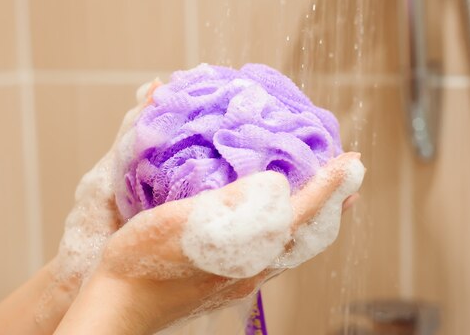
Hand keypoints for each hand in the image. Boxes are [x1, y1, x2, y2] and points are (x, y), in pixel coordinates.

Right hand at [54, 152, 362, 333]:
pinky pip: (274, 254)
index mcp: (245, 251)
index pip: (301, 214)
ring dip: (312, 218)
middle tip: (348, 180)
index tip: (351, 161)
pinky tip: (277, 225)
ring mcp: (241, 279)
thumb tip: (274, 185)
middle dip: (331, 205)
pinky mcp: (227, 283)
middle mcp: (252, 269)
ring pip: (292, 247)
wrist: (119, 307)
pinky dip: (289, 232)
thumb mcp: (181, 222)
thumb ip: (228, 205)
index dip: (328, 187)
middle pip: (307, 236)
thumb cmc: (140, 262)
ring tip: (323, 198)